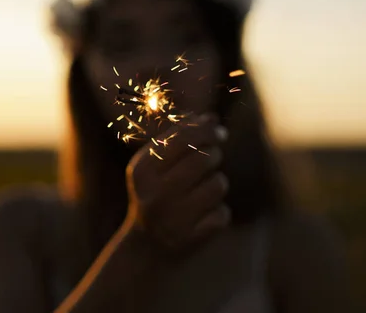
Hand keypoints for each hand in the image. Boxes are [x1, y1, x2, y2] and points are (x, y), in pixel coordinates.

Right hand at [125, 113, 230, 254]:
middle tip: (210, 160)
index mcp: (142, 170)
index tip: (219, 131)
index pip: (182, 138)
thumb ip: (179, 137)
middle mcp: (154, 194)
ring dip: (216, 184)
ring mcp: (173, 219)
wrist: (146, 247)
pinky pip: (223, 212)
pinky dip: (218, 211)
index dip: (206, 130)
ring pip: (218, 184)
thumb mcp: (156, 164)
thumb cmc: (155, 193)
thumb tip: (211, 118)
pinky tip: (201, 216)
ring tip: (201, 191)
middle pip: (204, 158)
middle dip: (214, 155)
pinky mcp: (192, 239)